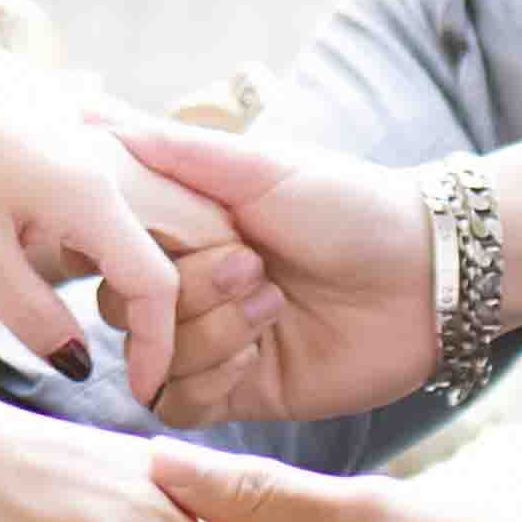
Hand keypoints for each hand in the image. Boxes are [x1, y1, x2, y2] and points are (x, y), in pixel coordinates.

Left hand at [0, 22, 247, 403]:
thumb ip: (34, 315)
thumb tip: (80, 363)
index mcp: (93, 194)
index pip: (156, 285)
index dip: (156, 347)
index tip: (140, 392)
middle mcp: (105, 153)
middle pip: (171, 237)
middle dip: (160, 303)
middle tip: (132, 352)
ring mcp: (84, 122)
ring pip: (138, 203)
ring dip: (131, 258)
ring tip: (98, 306)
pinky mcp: (57, 107)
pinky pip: (107, 171)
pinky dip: (105, 218)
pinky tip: (56, 236)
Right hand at [114, 118, 439, 428]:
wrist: (426, 276)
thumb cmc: (349, 207)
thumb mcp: (261, 167)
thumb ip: (177, 151)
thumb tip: (95, 118)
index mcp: (190, 230)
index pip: (117, 249)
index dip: (141, 247)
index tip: (201, 227)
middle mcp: (193, 286)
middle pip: (126, 308)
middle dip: (187, 290)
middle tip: (255, 265)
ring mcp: (215, 341)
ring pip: (154, 357)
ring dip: (210, 331)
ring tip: (274, 302)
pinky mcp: (243, 392)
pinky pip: (184, 403)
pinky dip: (210, 378)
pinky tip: (257, 354)